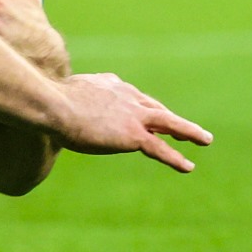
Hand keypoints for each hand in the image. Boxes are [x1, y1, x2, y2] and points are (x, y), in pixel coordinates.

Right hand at [51, 72, 211, 172]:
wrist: (53, 105)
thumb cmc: (47, 101)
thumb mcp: (59, 94)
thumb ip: (66, 100)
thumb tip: (50, 109)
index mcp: (110, 85)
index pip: (130, 95)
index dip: (137, 104)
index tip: (140, 110)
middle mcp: (127, 96)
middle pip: (154, 107)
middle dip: (168, 118)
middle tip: (181, 127)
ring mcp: (133, 115)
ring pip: (169, 124)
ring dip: (189, 132)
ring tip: (204, 140)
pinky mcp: (134, 135)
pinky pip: (161, 149)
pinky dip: (177, 158)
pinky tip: (188, 166)